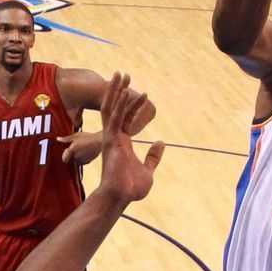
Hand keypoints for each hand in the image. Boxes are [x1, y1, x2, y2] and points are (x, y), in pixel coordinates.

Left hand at [58, 129, 102, 166]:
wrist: (100, 141)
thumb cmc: (88, 137)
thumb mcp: (76, 136)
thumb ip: (66, 139)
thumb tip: (58, 139)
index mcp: (72, 150)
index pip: (64, 159)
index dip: (65, 155)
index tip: (67, 149)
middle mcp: (76, 157)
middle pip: (70, 158)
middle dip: (72, 154)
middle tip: (77, 147)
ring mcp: (82, 160)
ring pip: (76, 160)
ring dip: (77, 156)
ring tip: (83, 148)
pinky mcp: (87, 162)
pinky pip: (82, 162)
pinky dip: (82, 158)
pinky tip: (86, 152)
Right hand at [93, 72, 164, 206]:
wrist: (120, 197)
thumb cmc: (130, 187)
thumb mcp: (148, 170)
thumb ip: (153, 156)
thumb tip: (160, 143)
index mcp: (122, 142)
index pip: (126, 117)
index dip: (133, 104)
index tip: (141, 91)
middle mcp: (114, 137)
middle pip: (114, 108)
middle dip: (118, 90)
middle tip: (122, 73)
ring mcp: (110, 138)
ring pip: (111, 108)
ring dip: (116, 90)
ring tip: (121, 74)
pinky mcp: (110, 141)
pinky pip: (115, 119)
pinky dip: (120, 105)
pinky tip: (124, 92)